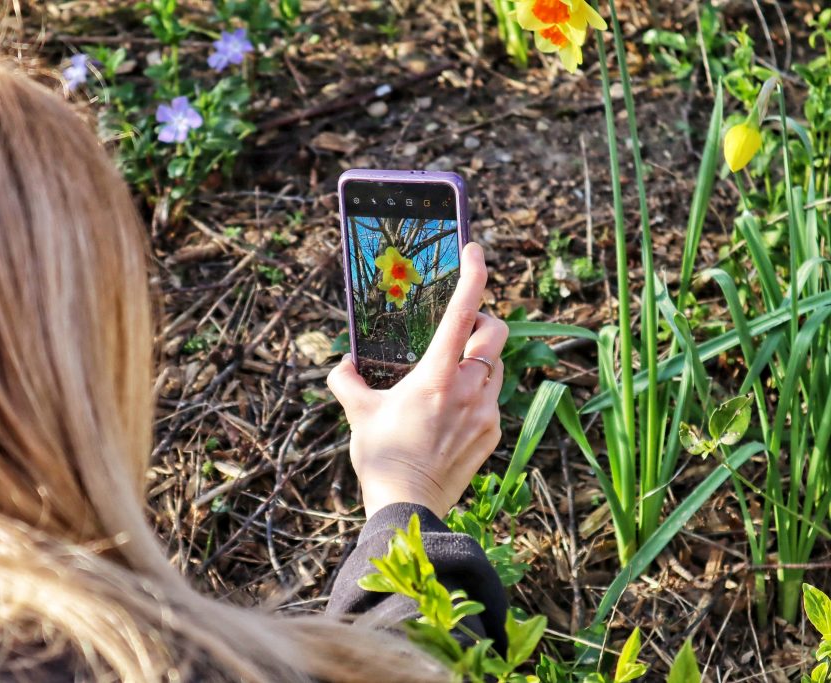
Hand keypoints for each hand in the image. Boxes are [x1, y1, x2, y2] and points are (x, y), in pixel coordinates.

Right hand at [327, 243, 507, 517]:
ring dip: (481, 358)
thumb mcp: (358, 411)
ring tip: (453, 373)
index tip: (474, 251)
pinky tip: (454, 411)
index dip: (474, 274)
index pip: (464, 311)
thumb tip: (342, 365)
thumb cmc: (381, 455)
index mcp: (436, 374)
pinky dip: (479, 393)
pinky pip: (494, 399)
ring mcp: (486, 411)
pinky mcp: (493, 433)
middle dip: (484, 319)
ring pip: (498, 365)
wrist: (408, 504)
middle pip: (497, 331)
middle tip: (463, 327)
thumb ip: (346, 380)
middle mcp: (468, 387)